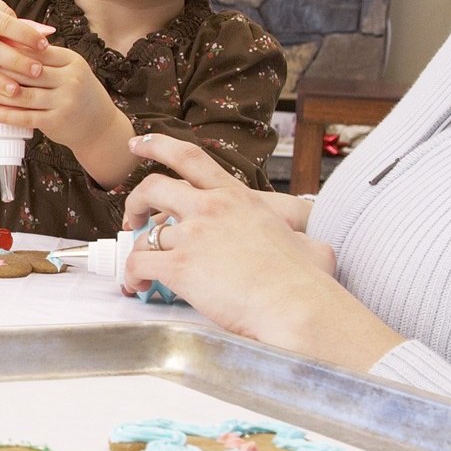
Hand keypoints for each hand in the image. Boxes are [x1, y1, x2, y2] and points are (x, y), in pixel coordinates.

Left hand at [0, 44, 112, 143]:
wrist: (99, 126)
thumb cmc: (76, 92)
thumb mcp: (68, 69)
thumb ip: (45, 58)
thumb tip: (8, 41)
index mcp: (71, 60)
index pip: (36, 51)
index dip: (11, 49)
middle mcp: (70, 79)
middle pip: (27, 71)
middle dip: (0, 69)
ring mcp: (65, 101)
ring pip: (23, 95)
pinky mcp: (56, 121)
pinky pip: (24, 116)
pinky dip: (3, 114)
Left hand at [120, 134, 401, 368]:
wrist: (297, 306)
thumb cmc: (307, 282)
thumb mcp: (309, 243)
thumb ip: (300, 238)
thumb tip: (318, 248)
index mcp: (237, 197)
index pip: (189, 157)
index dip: (157, 145)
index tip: (137, 144)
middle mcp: (210, 208)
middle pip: (152, 187)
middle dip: (135, 201)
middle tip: (133, 218)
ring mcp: (193, 236)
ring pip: (143, 235)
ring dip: (136, 251)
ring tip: (140, 271)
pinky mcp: (180, 266)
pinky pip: (138, 265)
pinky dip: (131, 276)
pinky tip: (137, 287)